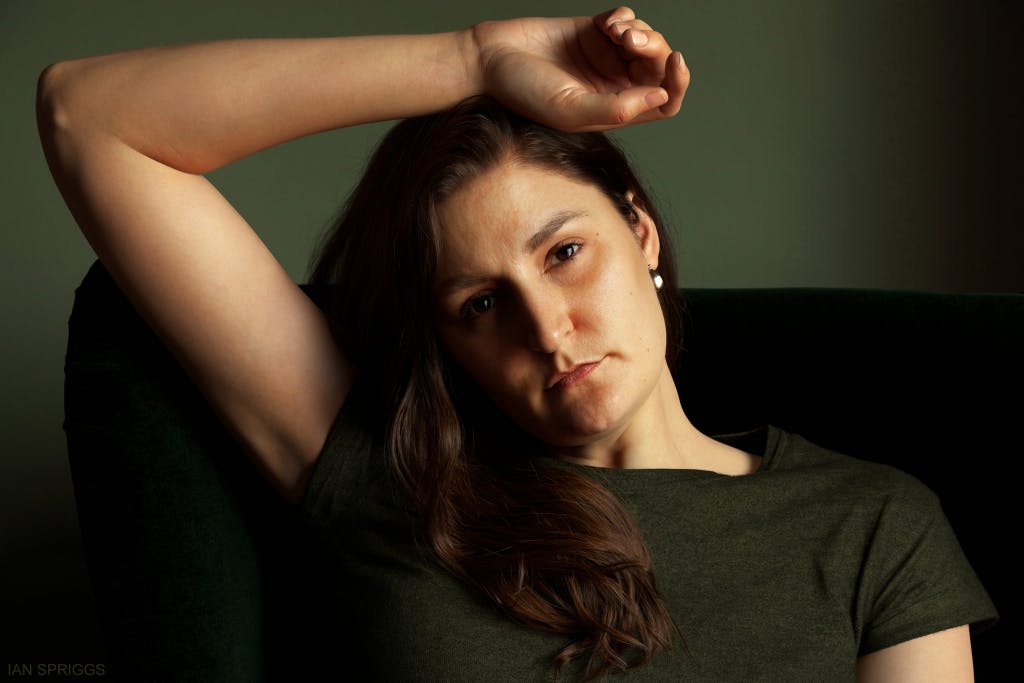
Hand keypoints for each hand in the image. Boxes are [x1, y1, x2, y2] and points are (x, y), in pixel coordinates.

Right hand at [471, 6, 688, 131]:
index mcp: (614, 111)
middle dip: (654, 48)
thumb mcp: (571, 110)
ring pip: (646, 40)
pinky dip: (624, 17)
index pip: (664, 102)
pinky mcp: (593, 30)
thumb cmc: (524, 92)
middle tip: (630, 39)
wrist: (490, 58)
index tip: (675, 62)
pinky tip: (606, 24)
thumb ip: (615, 109)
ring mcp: (605, 56)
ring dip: (639, 30)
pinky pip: (626, 19)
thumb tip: (660, 96)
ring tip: (614, 31)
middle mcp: (614, 85)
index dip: (677, 84)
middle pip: (658, 66)